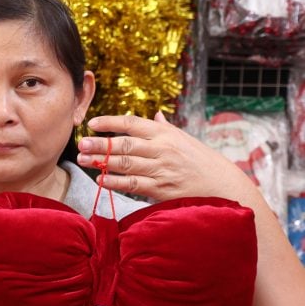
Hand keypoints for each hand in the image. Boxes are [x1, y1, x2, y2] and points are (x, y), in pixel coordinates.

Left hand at [76, 112, 254, 201]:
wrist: (223, 186)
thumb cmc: (200, 161)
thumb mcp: (184, 139)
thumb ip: (165, 128)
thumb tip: (155, 115)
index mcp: (165, 134)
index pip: (133, 124)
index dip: (111, 122)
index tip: (92, 123)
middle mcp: (162, 150)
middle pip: (125, 144)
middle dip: (100, 144)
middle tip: (81, 143)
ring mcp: (161, 170)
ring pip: (126, 164)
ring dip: (102, 162)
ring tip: (83, 160)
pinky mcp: (161, 190)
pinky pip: (133, 185)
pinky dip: (115, 182)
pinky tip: (101, 179)